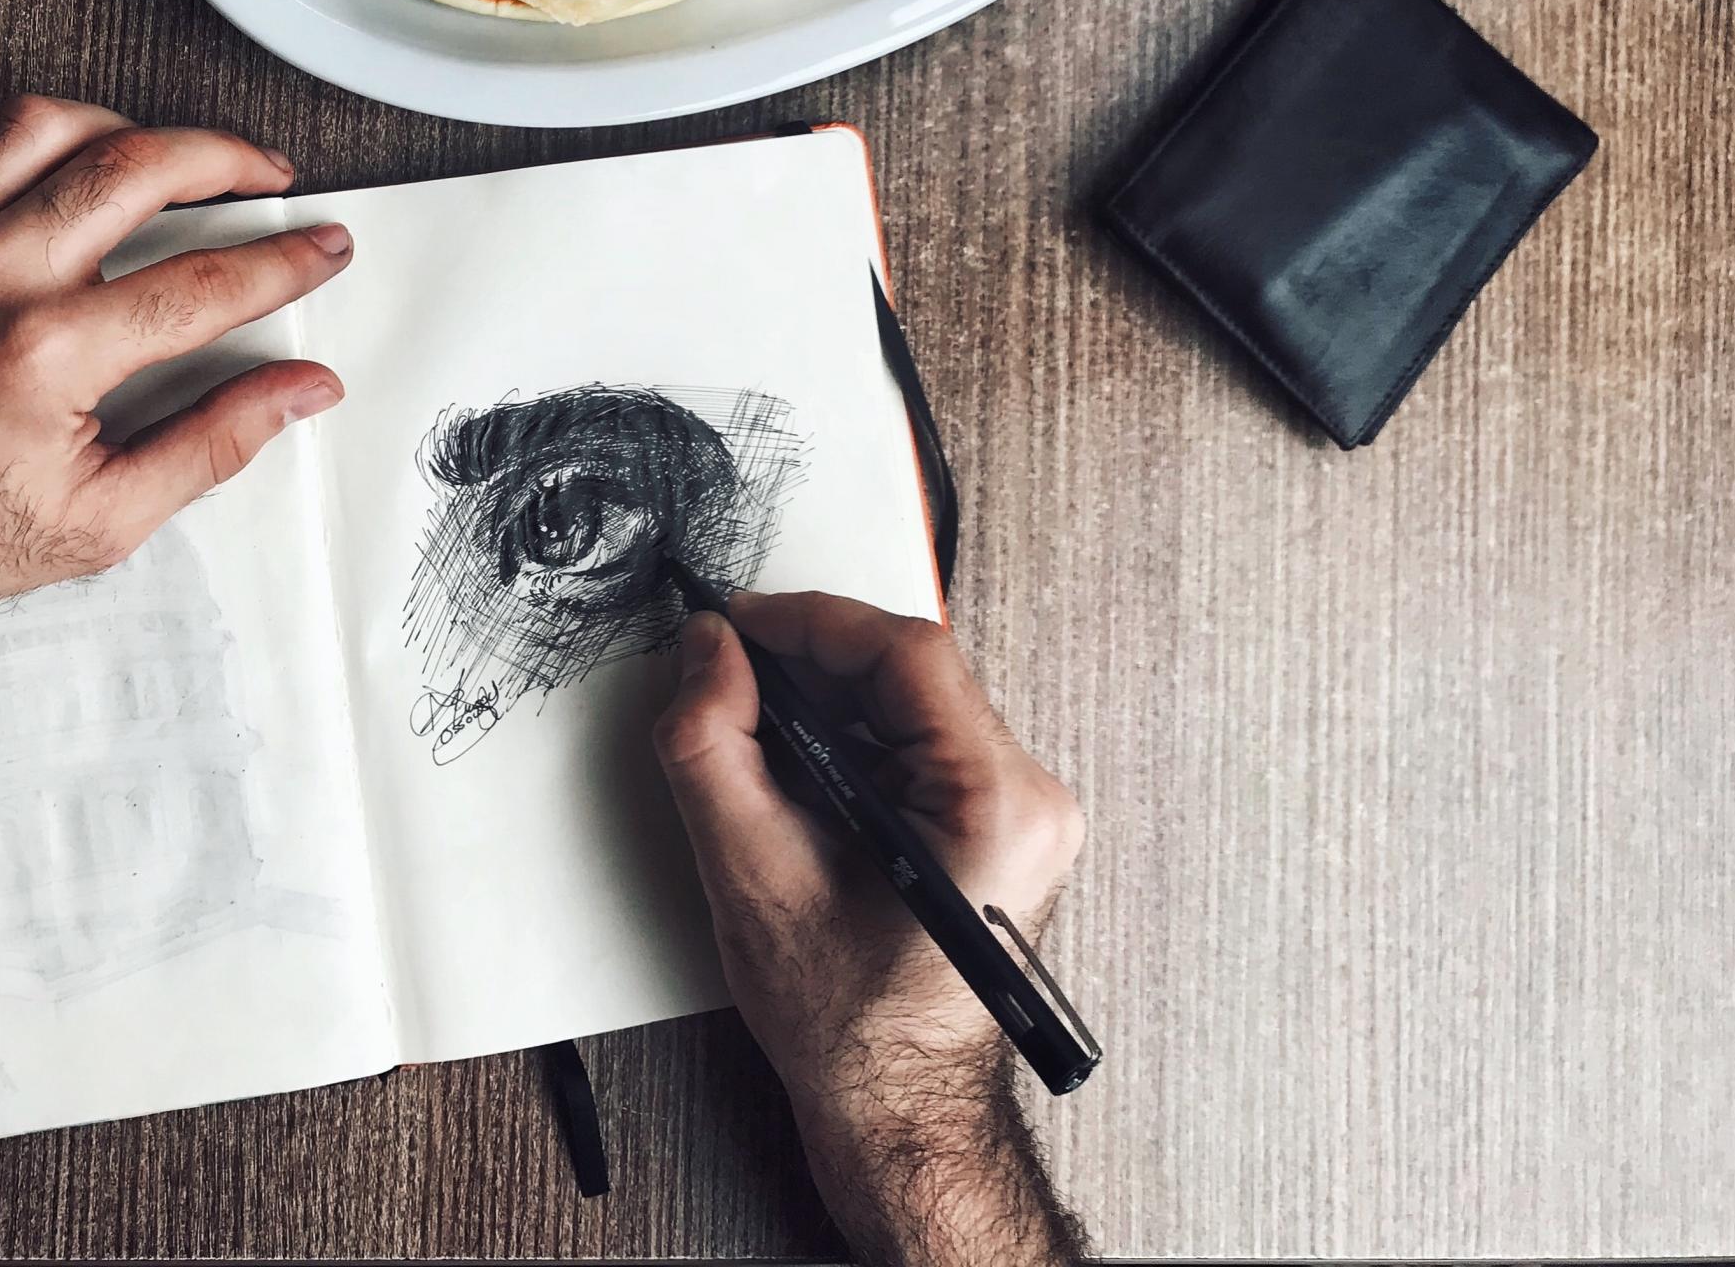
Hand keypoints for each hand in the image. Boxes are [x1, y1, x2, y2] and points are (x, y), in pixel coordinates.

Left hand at [0, 97, 351, 636]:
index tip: (323, 248)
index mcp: (44, 355)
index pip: (203, 282)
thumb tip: (303, 388)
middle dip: (226, 159)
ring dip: (124, 129)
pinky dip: (5, 132)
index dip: (284, 260)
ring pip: (45, 124)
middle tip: (268, 176)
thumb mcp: (100, 521)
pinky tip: (42, 164)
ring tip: (166, 156)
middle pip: (138, 166)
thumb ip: (214, 444)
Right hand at [654, 591, 1087, 1264]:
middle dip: (807, 663)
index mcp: (998, 804)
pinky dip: (846, 741)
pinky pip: (915, 744)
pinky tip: (791, 772)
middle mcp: (1029, 798)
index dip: (808, 621)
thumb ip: (713, 746)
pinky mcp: (994, 825)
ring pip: (907, 704)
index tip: (735, 624)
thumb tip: (705, 651)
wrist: (898, 1113)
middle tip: (724, 675)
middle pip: (909, 672)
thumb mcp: (755, 875)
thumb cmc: (851, 1027)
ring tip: (749, 734)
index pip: (906, 652)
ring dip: (822, 704)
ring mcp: (1019, 813)